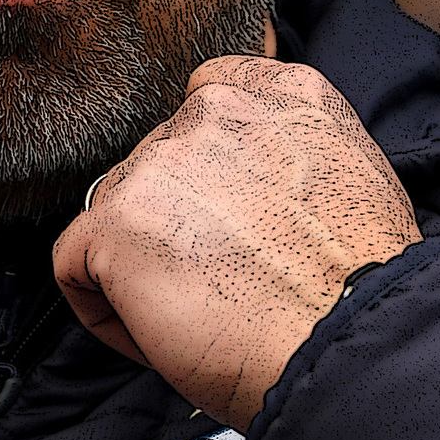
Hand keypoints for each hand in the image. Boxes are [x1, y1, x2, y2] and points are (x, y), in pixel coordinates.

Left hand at [53, 58, 418, 430]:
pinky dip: (107, 313)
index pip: (206, 104)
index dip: (209, 176)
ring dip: (144, 269)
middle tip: (226, 285)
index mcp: (283, 93)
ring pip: (119, 217)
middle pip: (159, 168)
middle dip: (179, 227)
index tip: (231, 227)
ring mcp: (161, 160)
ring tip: (205, 317)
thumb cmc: (363, 293)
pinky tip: (165, 336)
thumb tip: (252, 183)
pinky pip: (76, 266)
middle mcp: (218, 111)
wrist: (351, 346)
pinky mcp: (116, 218)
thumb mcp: (354, 180)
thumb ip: (292, 153)